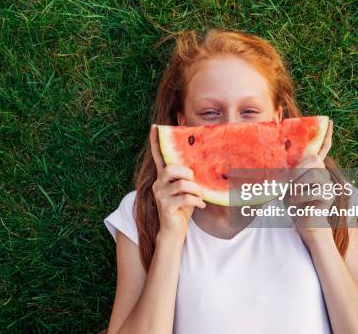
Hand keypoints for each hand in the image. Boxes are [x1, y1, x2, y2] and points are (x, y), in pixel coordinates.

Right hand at [149, 124, 205, 239]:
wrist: (174, 231)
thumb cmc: (182, 208)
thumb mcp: (187, 189)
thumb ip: (189, 178)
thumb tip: (202, 165)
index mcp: (163, 177)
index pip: (158, 156)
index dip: (156, 141)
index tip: (155, 126)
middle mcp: (158, 183)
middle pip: (171, 168)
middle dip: (187, 173)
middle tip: (194, 182)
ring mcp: (160, 195)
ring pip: (182, 184)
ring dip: (196, 190)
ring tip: (200, 196)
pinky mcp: (165, 206)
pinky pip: (185, 198)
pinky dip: (197, 201)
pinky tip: (201, 205)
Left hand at [283, 120, 334, 244]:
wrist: (305, 223)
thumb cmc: (295, 202)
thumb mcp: (287, 184)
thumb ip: (287, 171)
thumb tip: (271, 158)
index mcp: (313, 167)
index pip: (321, 148)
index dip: (326, 135)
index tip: (330, 122)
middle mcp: (324, 172)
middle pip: (312, 160)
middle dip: (296, 172)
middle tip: (287, 183)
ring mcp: (329, 183)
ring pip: (311, 175)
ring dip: (296, 187)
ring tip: (292, 196)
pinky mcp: (329, 195)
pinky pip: (312, 191)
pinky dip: (299, 198)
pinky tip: (296, 204)